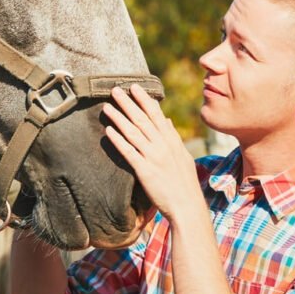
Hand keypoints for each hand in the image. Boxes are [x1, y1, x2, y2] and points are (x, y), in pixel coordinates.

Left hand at [102, 84, 204, 223]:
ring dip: (119, 118)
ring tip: (107, 107)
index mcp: (172, 141)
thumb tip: (166, 120)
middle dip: (128, 103)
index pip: (156, 114)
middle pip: (142, 119)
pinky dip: (118, 140)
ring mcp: (154, 157)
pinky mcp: (145, 171)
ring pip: (133, 133)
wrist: (187, 205)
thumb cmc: (185, 182)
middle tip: (115, 90)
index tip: (134, 87)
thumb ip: (173, 137)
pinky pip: (129, 152)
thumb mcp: (183, 156)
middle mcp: (163, 146)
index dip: (144, 100)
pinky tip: (108, 131)